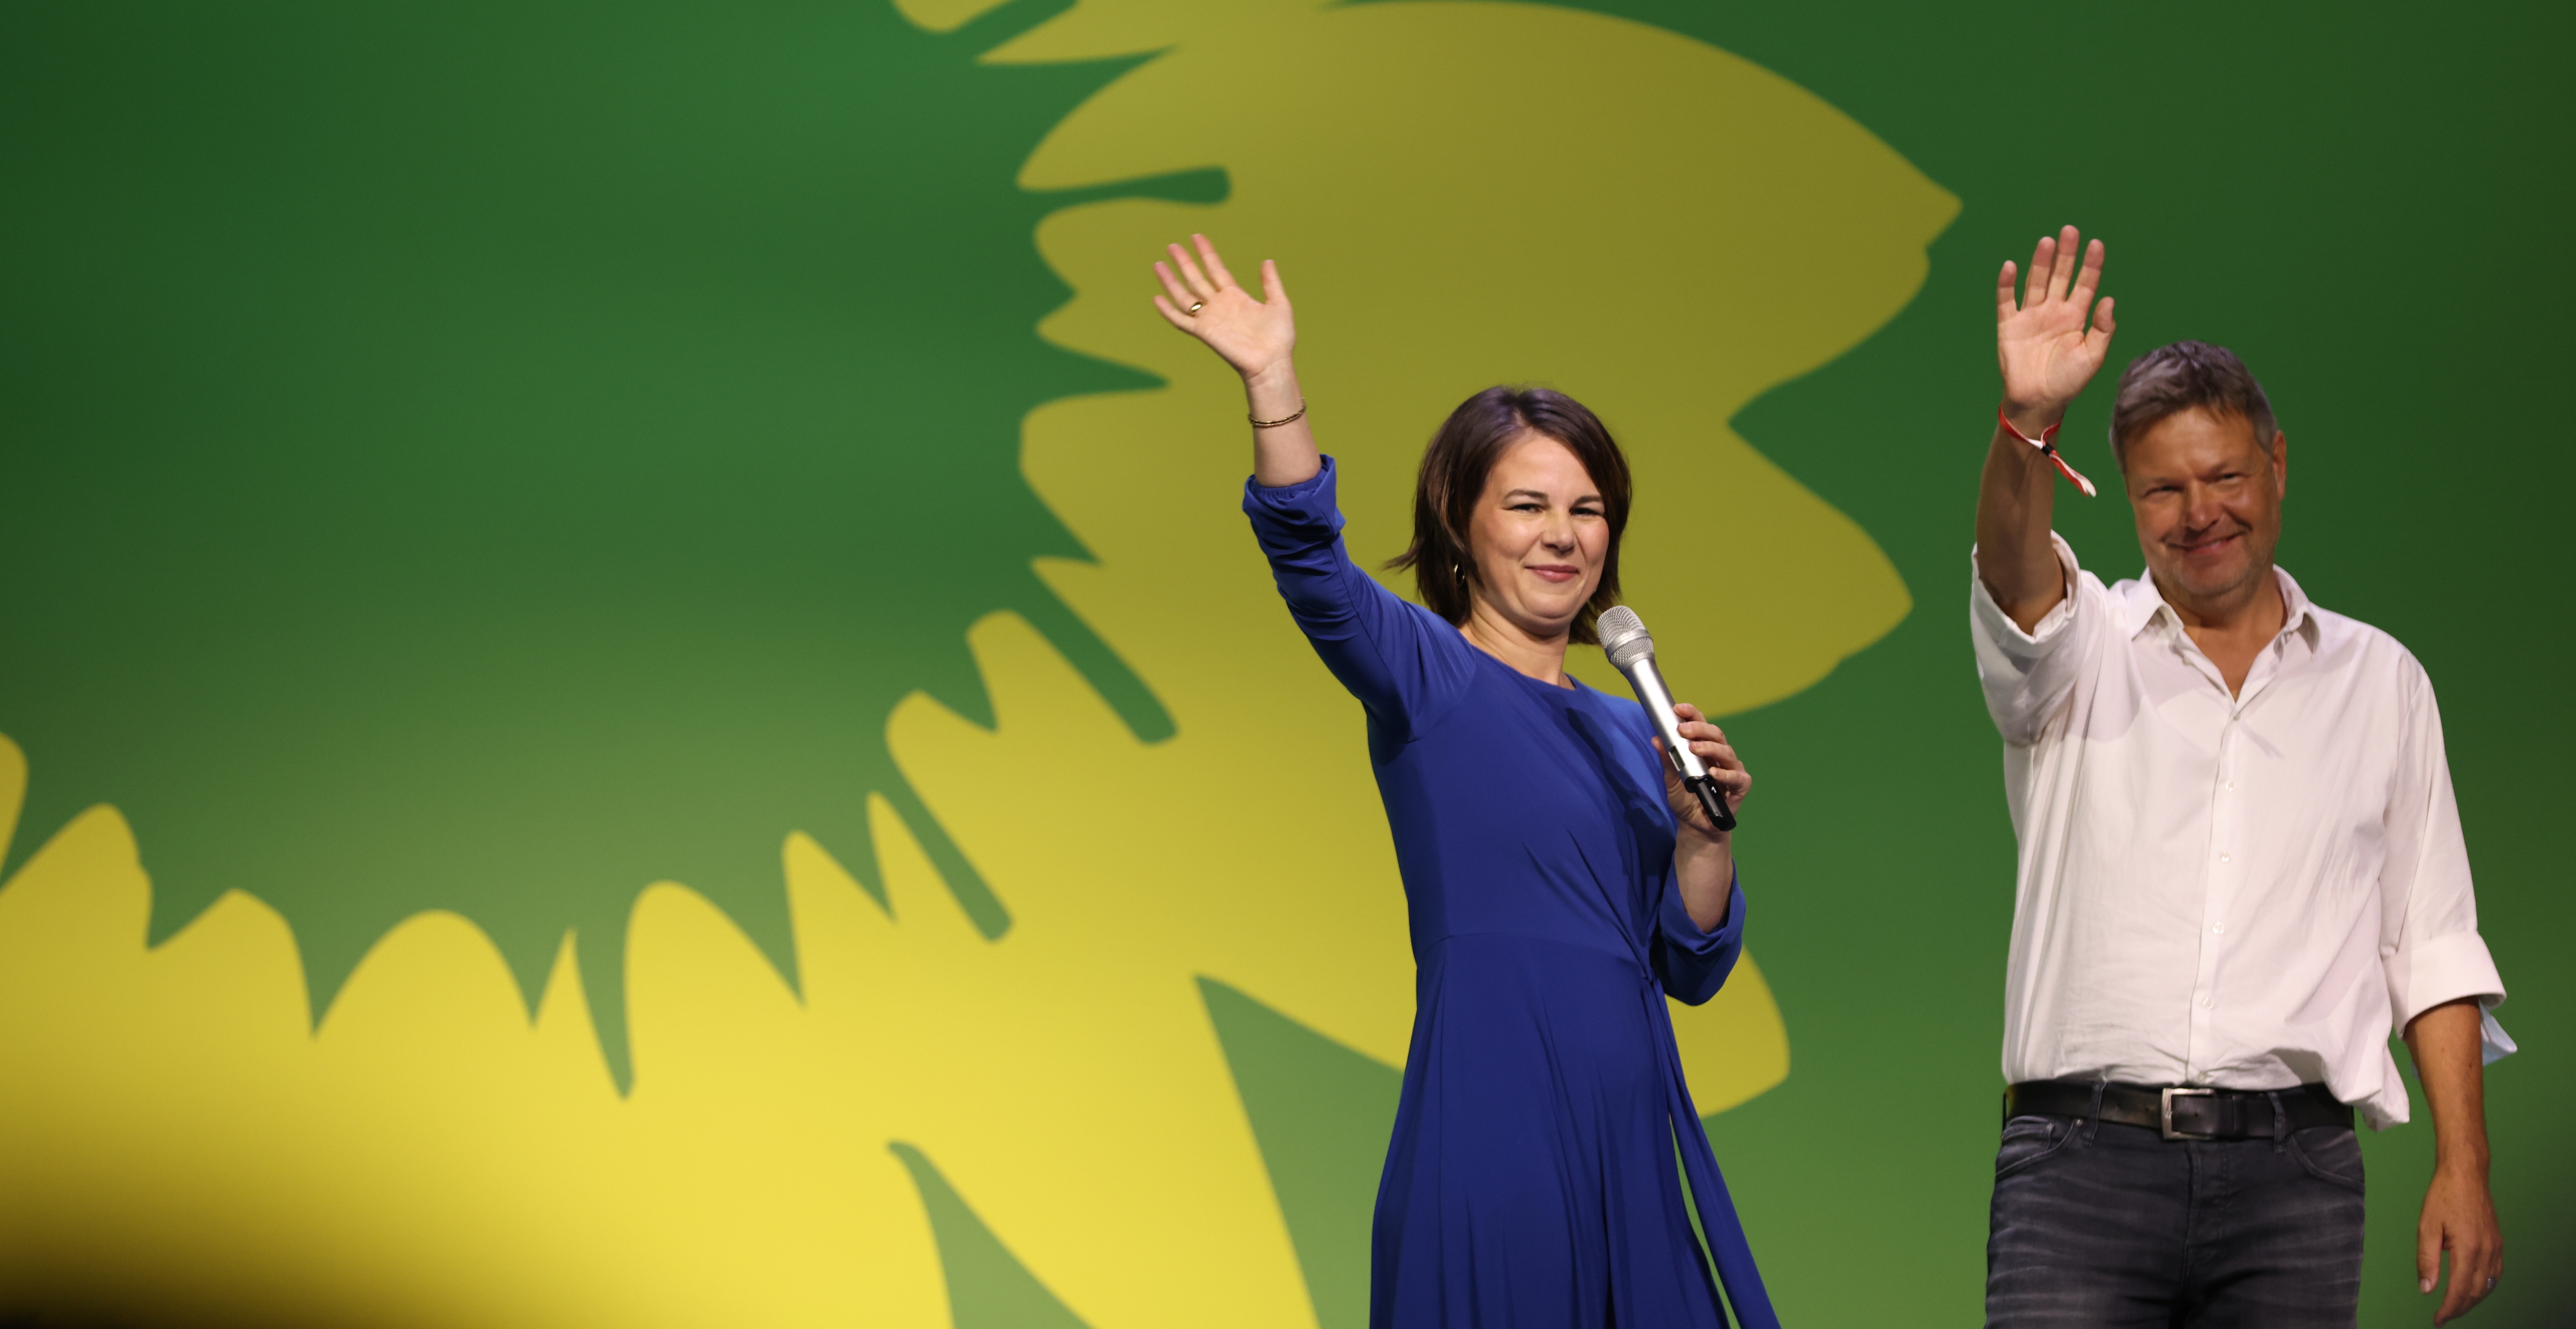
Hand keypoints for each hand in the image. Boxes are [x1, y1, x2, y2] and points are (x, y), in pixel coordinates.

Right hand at [1153, 234, 1294, 383]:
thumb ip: (1270, 282)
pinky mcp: (1204, 332)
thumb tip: (1267, 261)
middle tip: (1171, 245)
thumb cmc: (1279, 338)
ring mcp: (1210, 318)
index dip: (1206, 253)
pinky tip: (1157, 298)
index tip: (1196, 237)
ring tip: (1158, 264)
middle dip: (1184, 262)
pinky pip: (1181, 320)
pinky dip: (1168, 311)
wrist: (1271, 362)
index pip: (1216, 269)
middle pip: (1196, 278)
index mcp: (1235, 296)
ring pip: (1184, 295)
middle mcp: (1219, 305)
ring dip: (1170, 281)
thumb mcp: (1279, 303)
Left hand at [1654, 703, 1747, 840]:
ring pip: (1726, 751)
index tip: (1678, 708)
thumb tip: (1656, 739)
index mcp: (1705, 749)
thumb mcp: (1671, 781)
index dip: (1692, 715)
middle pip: (1716, 734)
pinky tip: (1713, 772)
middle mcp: (1720, 756)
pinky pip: (1737, 777)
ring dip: (1710, 747)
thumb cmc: (1686, 800)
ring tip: (1695, 748)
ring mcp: (1732, 770)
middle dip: (1700, 728)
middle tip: (1683, 729)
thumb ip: (1667, 761)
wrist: (1695, 826)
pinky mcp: (1740, 786)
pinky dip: (1725, 773)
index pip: (1701, 726)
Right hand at [1996, 224, 2115, 431]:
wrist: (2038, 402)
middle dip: (2066, 254)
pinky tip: (2011, 266)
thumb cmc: (2068, 382)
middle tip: (2070, 231)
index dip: (2091, 264)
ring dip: (2041, 262)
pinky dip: (2007, 284)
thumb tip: (2108, 299)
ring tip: (2047, 242)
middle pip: (2060, 276)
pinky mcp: (2009, 326)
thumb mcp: (2093, 357)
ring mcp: (2031, 317)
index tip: (2096, 244)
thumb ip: (2102, 329)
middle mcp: (2054, 312)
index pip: (2085, 284)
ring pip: (2036, 282)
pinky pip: (2006, 301)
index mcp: (2076, 317)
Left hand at [2419, 1166, 2502, 1323]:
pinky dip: (2484, 1286)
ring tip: (2455, 1306)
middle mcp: (2486, 1251)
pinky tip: (2473, 1288)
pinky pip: (2495, 1273)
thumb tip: (2427, 1289)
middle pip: (2475, 1292)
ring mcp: (2495, 1247)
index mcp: (2467, 1248)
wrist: (2466, 1174)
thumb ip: (2427, 1260)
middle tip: (2444, 1317)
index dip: (2449, 1309)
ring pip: (2487, 1286)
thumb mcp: (2426, 1227)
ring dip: (2472, 1299)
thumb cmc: (2443, 1196)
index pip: (2459, 1290)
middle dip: (2460, 1308)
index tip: (2438, 1320)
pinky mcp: (2498, 1242)